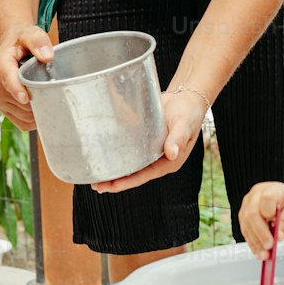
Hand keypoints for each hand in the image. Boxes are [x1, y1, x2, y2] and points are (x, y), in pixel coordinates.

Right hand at [0, 24, 53, 130]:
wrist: (13, 47)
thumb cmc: (23, 41)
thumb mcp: (31, 34)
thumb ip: (38, 41)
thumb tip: (48, 57)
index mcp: (1, 65)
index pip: (7, 79)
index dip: (16, 90)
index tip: (26, 98)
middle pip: (16, 101)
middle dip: (35, 101)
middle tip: (53, 94)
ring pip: (20, 114)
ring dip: (35, 111)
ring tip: (47, 99)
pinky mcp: (4, 107)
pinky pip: (20, 122)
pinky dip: (32, 120)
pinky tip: (41, 111)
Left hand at [91, 87, 207, 193]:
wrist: (186, 98)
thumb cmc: (189, 113)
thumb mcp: (184, 125)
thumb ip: (178, 138)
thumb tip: (172, 154)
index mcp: (168, 162)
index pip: (144, 175)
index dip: (128, 182)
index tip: (111, 186)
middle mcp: (158, 160)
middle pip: (134, 174)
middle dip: (115, 181)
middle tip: (96, 184)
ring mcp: (150, 151)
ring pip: (129, 164)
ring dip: (113, 170)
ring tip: (94, 174)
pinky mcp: (144, 141)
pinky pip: (129, 150)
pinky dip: (117, 154)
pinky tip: (102, 154)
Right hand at [239, 181, 283, 259]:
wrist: (283, 201)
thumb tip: (278, 235)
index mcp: (270, 189)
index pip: (267, 198)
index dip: (270, 214)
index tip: (276, 227)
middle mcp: (254, 196)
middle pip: (252, 214)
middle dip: (261, 233)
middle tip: (270, 246)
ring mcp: (246, 206)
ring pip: (247, 225)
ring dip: (256, 242)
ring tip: (265, 255)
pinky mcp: (243, 217)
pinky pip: (245, 232)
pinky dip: (252, 244)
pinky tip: (259, 254)